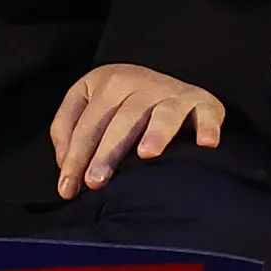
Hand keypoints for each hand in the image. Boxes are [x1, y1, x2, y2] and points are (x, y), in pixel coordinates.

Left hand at [49, 63, 224, 197]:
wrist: (168, 83)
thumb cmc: (121, 103)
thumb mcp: (88, 103)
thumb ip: (67, 129)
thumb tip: (64, 162)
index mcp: (108, 82)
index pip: (88, 122)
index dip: (76, 155)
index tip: (68, 188)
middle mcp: (141, 83)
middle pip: (122, 119)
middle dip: (107, 151)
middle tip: (96, 181)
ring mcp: (173, 92)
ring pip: (162, 113)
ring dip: (155, 132)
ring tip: (146, 154)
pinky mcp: (202, 102)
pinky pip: (205, 114)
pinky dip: (206, 127)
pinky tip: (205, 144)